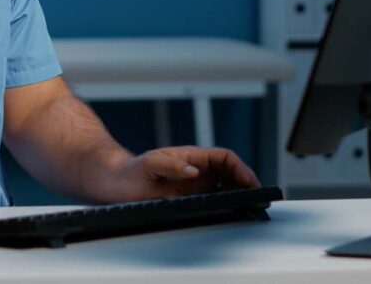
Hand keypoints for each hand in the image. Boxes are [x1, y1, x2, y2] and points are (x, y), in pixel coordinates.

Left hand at [107, 146, 259, 202]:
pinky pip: (213, 201)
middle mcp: (196, 170)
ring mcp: (194, 185)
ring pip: (225, 187)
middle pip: (230, 172)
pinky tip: (230, 214)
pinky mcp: (189, 199)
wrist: (115, 184)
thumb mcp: (149, 164)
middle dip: (245, 182)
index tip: (249, 181)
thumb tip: (193, 171)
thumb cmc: (130, 171)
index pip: (224, 157)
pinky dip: (226, 205)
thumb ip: (170, 164)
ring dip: (238, 194)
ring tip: (248, 206)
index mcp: (191, 157)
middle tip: (255, 197)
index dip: (240, 168)